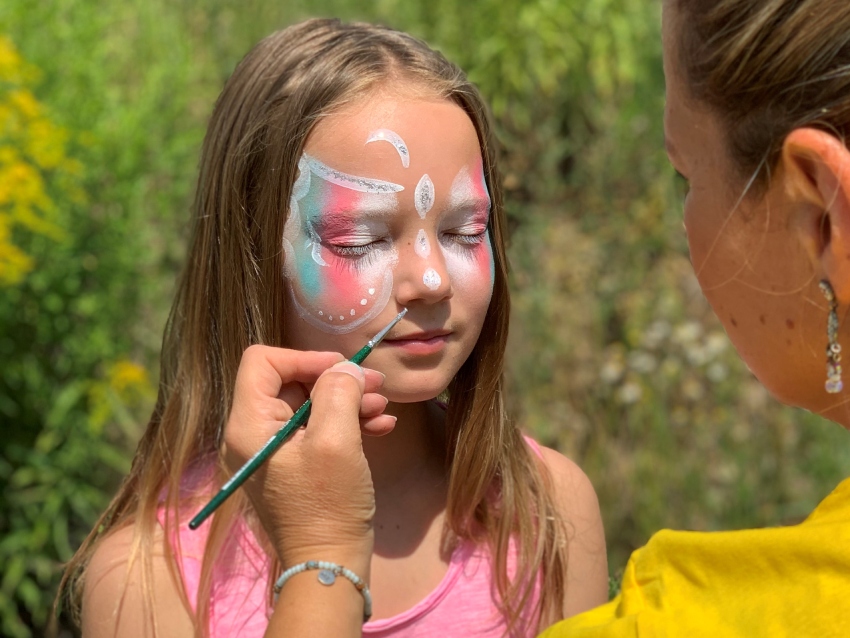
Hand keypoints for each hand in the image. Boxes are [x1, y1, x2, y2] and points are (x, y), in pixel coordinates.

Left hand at [222, 346, 393, 574]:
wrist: (329, 566)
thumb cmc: (329, 506)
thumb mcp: (337, 442)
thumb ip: (338, 393)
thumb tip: (346, 369)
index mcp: (249, 425)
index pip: (263, 362)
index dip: (305, 358)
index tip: (344, 370)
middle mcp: (252, 434)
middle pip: (290, 382)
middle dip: (336, 380)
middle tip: (377, 386)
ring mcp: (272, 452)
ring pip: (309, 405)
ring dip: (348, 402)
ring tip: (383, 410)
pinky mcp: (292, 465)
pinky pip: (316, 429)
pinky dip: (347, 423)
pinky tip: (380, 428)